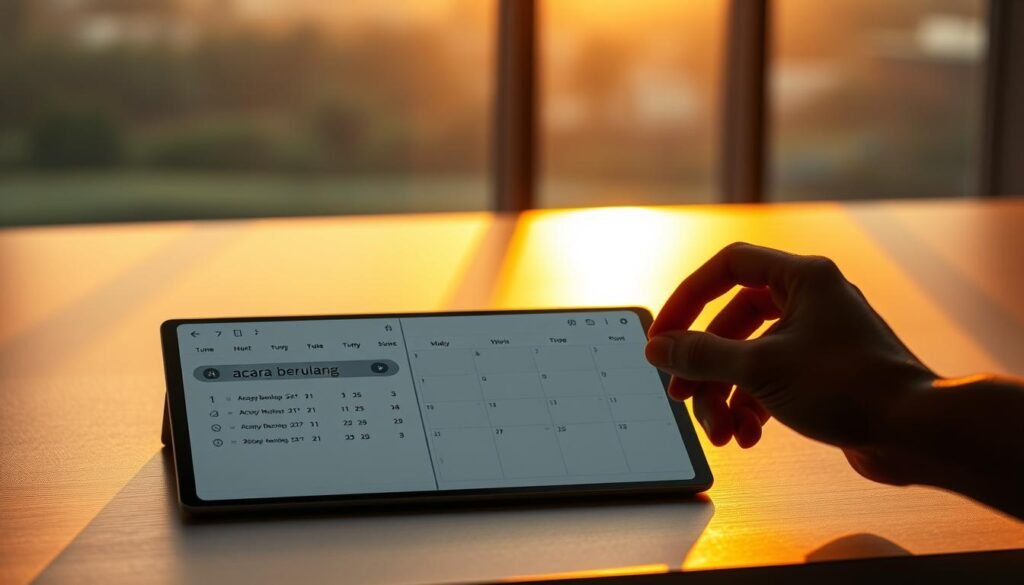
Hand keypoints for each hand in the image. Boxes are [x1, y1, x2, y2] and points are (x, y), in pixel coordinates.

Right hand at [645, 243, 935, 477]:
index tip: (664, 336)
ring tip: (721, 432)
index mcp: (802, 278)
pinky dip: (752, 408)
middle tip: (682, 396)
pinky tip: (748, 436)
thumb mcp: (760, 368)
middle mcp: (811, 300)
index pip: (727, 267)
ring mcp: (818, 338)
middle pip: (732, 323)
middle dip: (705, 367)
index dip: (688, 299)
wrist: (917, 432)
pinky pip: (771, 381)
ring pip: (749, 358)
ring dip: (726, 396)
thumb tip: (658, 349)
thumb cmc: (851, 387)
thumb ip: (702, 355)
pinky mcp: (823, 373)